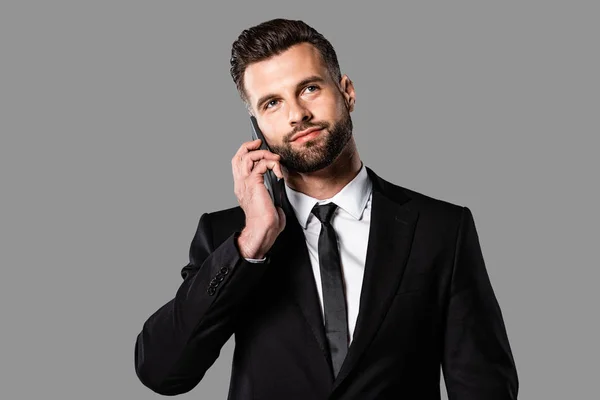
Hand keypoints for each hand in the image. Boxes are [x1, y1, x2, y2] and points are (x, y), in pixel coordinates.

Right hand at [231, 139, 285, 257]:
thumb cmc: (266, 223)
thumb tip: (279, 190)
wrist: (262, 230)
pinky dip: (272, 163)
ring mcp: (245, 183)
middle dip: (249, 146)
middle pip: (238, 156)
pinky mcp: (254, 183)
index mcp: (242, 188)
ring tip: (274, 159)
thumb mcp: (268, 203)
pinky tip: (278, 171)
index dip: (246, 153)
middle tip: (260, 144)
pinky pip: (261, 164)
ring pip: (247, 156)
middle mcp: (241, 183)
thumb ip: (271, 194)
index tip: (258, 148)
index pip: (238, 164)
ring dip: (263, 154)